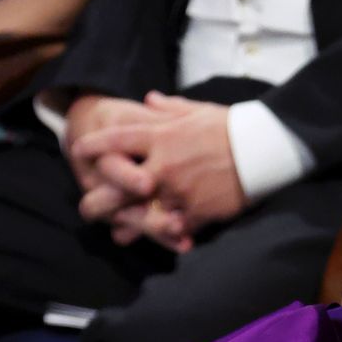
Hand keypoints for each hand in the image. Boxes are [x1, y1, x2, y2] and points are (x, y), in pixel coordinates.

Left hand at [71, 92, 246, 239]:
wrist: (261, 151)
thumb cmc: (230, 127)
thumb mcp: (196, 109)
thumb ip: (168, 108)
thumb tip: (148, 100)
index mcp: (161, 135)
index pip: (116, 139)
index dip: (93, 145)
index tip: (79, 151)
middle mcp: (163, 165)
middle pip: (119, 185)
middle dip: (100, 198)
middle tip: (87, 208)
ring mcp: (178, 191)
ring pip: (143, 213)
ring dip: (131, 225)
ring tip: (119, 234)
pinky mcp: (197, 211)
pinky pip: (175, 228)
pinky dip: (169, 235)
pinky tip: (163, 241)